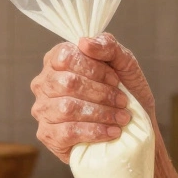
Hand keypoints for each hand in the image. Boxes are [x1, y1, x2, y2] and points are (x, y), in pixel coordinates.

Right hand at [30, 33, 156, 162]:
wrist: (134, 129)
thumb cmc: (125, 92)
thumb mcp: (124, 63)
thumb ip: (108, 45)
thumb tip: (84, 42)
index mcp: (57, 60)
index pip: (66, 57)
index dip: (94, 69)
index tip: (115, 80)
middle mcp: (44, 83)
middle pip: (67, 83)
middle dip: (101, 93)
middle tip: (122, 102)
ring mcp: (42, 110)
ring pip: (67, 108)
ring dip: (101, 113)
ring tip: (121, 118)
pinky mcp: (47, 135)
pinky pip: (68, 131)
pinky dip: (95, 131)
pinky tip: (112, 132)